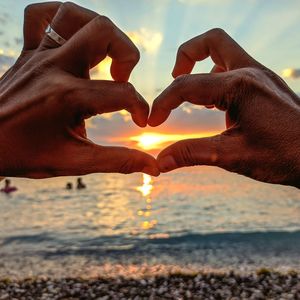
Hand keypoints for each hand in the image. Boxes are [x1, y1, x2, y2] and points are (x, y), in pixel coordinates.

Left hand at [0, 2, 158, 177]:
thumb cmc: (24, 154)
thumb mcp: (74, 162)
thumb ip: (117, 161)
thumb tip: (153, 167)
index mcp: (67, 97)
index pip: (122, 93)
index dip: (141, 108)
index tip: (141, 121)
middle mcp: (54, 68)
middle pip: (103, 32)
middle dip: (127, 54)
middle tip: (123, 79)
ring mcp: (38, 55)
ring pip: (74, 15)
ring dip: (99, 31)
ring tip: (104, 57)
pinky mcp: (28, 52)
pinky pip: (42, 16)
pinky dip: (64, 20)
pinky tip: (76, 40)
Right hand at [149, 28, 299, 187]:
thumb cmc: (284, 156)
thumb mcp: (232, 156)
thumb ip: (193, 154)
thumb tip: (160, 162)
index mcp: (239, 86)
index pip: (187, 85)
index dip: (163, 103)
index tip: (152, 122)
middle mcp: (250, 71)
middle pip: (210, 41)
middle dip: (184, 57)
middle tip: (172, 79)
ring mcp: (259, 74)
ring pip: (223, 49)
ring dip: (201, 62)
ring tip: (190, 91)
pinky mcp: (264, 82)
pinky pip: (234, 65)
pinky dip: (216, 75)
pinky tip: (214, 102)